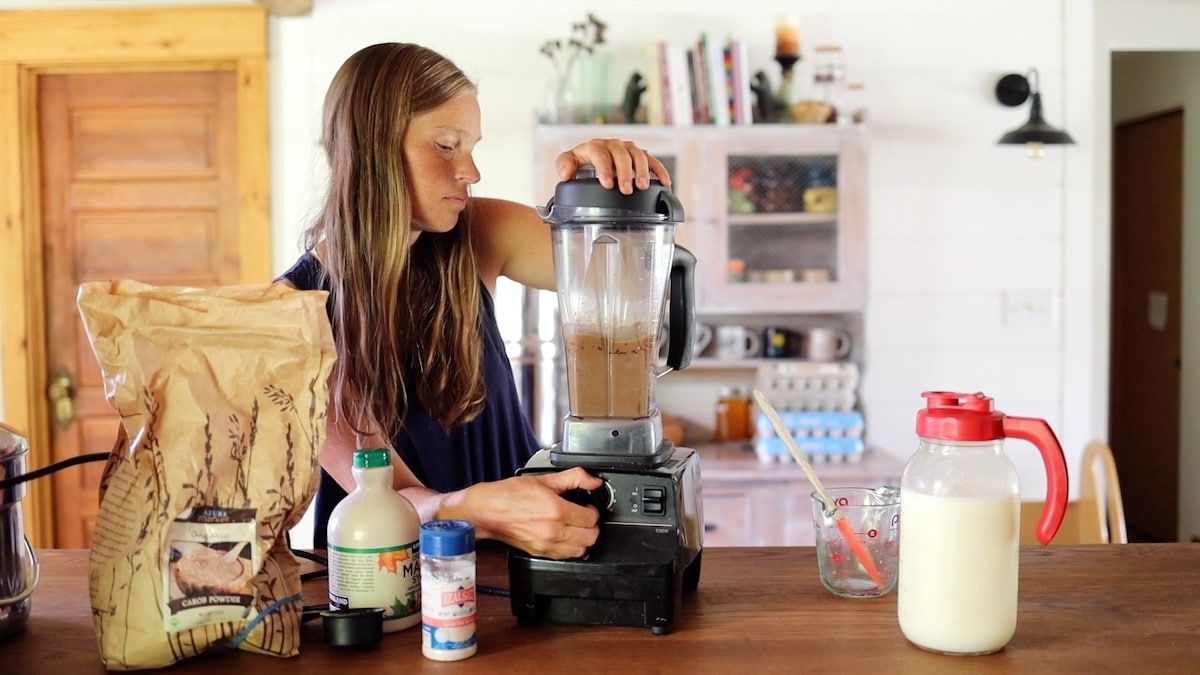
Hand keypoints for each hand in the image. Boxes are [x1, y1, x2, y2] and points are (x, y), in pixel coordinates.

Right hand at [463, 467, 603, 558]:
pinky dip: (570, 548)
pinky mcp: (539, 552)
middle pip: (590, 537)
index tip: (587, 506)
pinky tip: (564, 536)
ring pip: (581, 550)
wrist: (487, 510)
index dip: (593, 510)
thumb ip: (574, 478)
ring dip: (583, 539)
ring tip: (575, 527)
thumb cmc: (509, 495)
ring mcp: (546, 545)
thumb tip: (593, 480)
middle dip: (591, 526)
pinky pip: (565, 556)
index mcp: (556, 511)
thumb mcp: (544, 479)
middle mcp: (553, 531)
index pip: (591, 518)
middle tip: (584, 516)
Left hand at [556, 138, 671, 193]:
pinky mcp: (639, 155)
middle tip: (626, 189)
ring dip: (643, 170)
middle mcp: (613, 145)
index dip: (605, 168)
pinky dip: (660, 170)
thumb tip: (566, 174)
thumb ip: (564, 164)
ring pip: (639, 155)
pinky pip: (652, 160)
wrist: (592, 157)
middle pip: (622, 155)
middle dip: (626, 172)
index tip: (608, 184)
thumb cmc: (581, 161)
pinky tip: (665, 182)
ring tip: (643, 186)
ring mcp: (628, 149)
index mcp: (595, 146)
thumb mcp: (568, 161)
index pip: (600, 153)